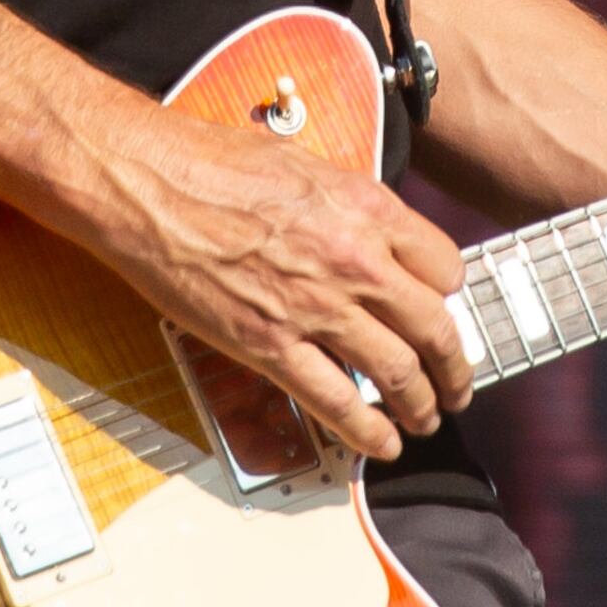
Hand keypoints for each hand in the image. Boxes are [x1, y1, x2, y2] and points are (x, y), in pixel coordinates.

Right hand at [86, 104, 474, 462]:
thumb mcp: (305, 163)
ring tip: (428, 418)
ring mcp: (314, 308)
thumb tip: (366, 227)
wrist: (148, 184)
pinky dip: (367, 432)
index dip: (449, 294)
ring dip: (422, 404)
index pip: (445, 266)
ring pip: (397, 372)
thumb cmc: (212, 162)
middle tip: (458, 384)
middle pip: (434, 328)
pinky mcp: (270, 346)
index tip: (445, 308)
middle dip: (454, 366)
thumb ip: (347, 203)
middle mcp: (354, 261)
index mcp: (367, 208)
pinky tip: (382, 444)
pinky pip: (336, 402)